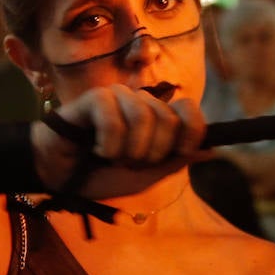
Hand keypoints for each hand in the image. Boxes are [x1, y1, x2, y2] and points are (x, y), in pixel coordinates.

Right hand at [31, 86, 205, 197]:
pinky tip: (97, 150)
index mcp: (157, 119)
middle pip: (169, 119)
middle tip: (130, 162)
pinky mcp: (96, 97)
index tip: (179, 152)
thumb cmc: (102, 175)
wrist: (61, 176)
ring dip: (129, 150)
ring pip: (144, 116)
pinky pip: (114, 118)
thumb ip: (176, 161)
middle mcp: (141, 103)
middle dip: (152, 152)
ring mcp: (119, 96)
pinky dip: (108, 144)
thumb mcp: (145, 177)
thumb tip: (212, 150)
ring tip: (112, 158)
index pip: (190, 110)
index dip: (192, 131)